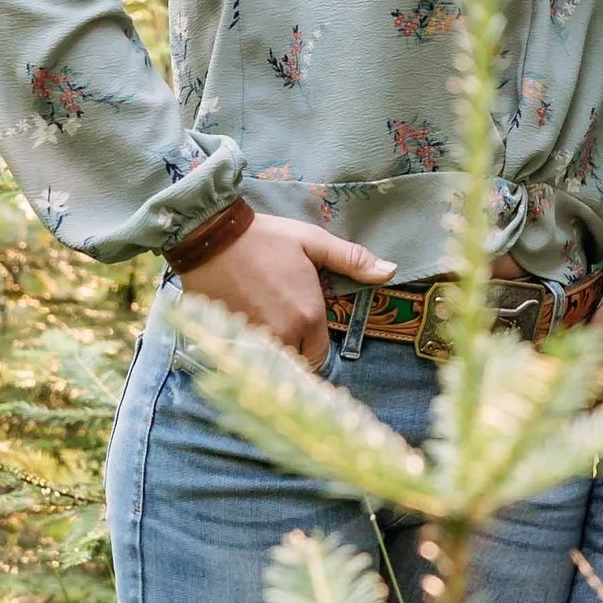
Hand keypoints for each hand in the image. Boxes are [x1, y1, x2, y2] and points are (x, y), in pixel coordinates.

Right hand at [177, 212, 394, 366]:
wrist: (211, 237)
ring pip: (273, 365)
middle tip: (283, 325)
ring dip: (273, 354)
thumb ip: (352, 260)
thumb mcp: (313, 241)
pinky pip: (248, 359)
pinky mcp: (229, 340)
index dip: (314, 342)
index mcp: (308, 316)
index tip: (304, 326)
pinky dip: (249, 352)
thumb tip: (391, 271)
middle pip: (297, 363)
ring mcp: (255, 341)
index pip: (320, 354)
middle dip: (294, 351)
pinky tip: (244, 331)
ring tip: (263, 327)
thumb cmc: (266, 238)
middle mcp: (284, 335)